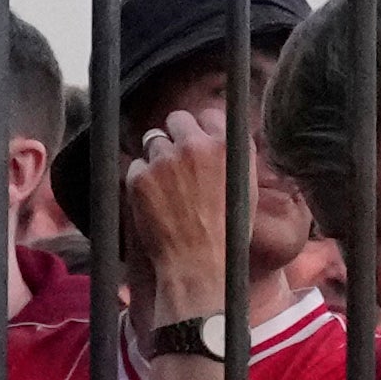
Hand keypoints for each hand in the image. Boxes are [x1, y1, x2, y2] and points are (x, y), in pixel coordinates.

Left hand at [121, 108, 239, 318]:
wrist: (198, 265)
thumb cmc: (226, 235)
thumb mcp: (245, 189)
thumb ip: (232, 158)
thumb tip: (217, 139)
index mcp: (228, 146)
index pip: (209, 114)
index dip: (201, 129)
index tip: (198, 142)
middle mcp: (196, 145)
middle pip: (177, 119)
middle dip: (175, 136)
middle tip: (176, 161)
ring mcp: (165, 159)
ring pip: (153, 141)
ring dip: (156, 159)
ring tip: (166, 190)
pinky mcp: (140, 176)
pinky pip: (135, 166)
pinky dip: (140, 181)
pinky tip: (153, 203)